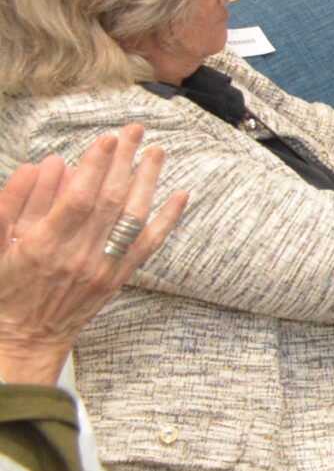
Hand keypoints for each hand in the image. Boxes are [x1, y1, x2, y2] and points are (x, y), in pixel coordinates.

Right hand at [0, 125, 187, 385]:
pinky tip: (180, 195)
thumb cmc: (5, 290)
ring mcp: (102, 269)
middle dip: (124, 161)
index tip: (107, 138)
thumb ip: (11, 206)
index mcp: (43, 247)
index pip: (79, 198)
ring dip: (148, 181)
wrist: (25, 339)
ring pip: (133, 217)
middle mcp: (78, 257)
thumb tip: (40, 166)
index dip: (96, 166)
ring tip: (156, 151)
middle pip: (110, 200)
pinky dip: (168, 219)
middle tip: (135, 131)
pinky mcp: (118, 278)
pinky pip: (148, 245)